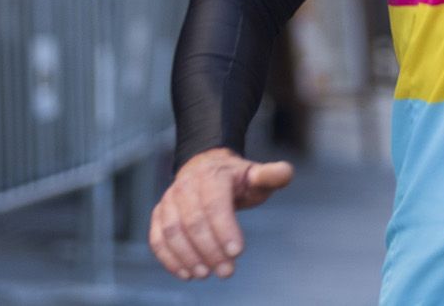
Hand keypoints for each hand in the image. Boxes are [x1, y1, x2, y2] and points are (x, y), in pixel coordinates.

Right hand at [149, 148, 293, 280]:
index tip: (238, 253)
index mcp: (212, 175)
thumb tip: (285, 172)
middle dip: (210, 250)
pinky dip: (169, 258)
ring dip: (188, 257)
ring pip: (172, 231)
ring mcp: (169, 200)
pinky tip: (186, 274)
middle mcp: (186, 186)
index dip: (225, 229)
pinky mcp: (159, 214)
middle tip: (227, 271)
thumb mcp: (256, 175)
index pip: (215, 204)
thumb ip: (272, 175)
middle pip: (194, 221)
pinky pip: (158, 238)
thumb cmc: (236, 180)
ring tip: (206, 274)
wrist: (207, 169)